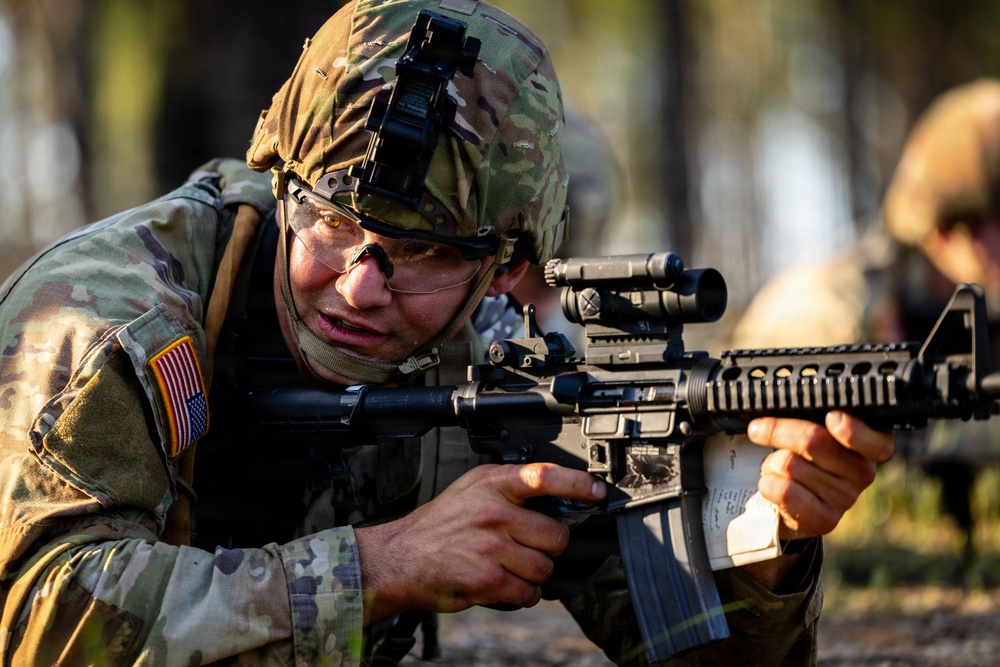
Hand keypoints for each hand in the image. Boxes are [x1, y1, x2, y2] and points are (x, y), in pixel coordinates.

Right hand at [355, 462, 605, 623]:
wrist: (402, 557)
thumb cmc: (441, 523)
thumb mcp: (472, 487)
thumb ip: (511, 485)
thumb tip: (557, 492)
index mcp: (493, 485)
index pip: (544, 477)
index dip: (577, 484)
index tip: (596, 491)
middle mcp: (494, 512)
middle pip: (556, 535)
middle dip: (548, 546)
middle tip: (529, 546)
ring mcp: (492, 547)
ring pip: (545, 567)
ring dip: (535, 573)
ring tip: (512, 566)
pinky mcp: (489, 579)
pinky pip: (529, 591)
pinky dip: (524, 594)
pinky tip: (507, 584)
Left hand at [747, 411, 893, 538]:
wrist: (795, 498)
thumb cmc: (803, 452)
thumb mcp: (811, 428)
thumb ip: (809, 415)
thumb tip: (782, 399)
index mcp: (870, 443)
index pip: (874, 441)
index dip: (853, 430)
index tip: (832, 417)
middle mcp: (864, 472)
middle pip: (813, 441)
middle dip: (777, 431)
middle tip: (758, 429)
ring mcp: (847, 498)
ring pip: (790, 464)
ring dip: (772, 461)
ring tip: (777, 465)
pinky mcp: (825, 519)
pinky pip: (784, 490)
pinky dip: (767, 482)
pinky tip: (773, 483)